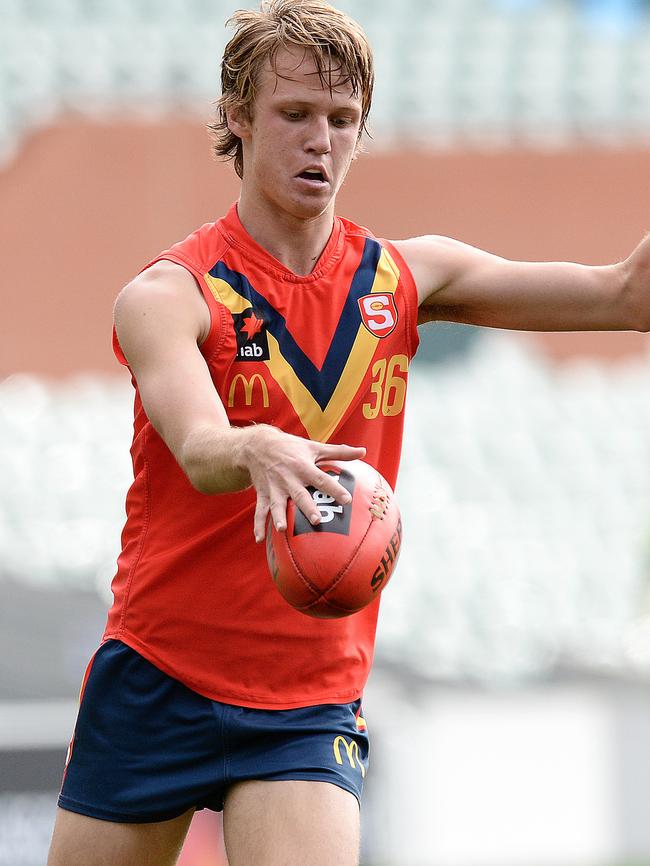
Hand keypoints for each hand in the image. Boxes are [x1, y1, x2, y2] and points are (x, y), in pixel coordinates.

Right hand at [240, 426, 365, 541]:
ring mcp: (274, 488)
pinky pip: (259, 511)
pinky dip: (258, 525)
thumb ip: (339, 452)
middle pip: (299, 495)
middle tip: (317, 520)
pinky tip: (259, 540)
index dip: (334, 489)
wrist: (258, 445)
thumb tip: (363, 451)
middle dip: (307, 508)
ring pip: (277, 505)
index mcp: (303, 467)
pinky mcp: (263, 494)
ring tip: (282, 529)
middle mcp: (289, 478)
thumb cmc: (292, 447)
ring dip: (278, 517)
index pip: (321, 479)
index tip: (347, 499)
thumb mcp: (315, 447)